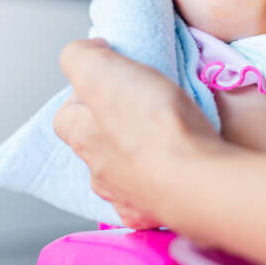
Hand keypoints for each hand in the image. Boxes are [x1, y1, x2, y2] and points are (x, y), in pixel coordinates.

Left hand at [53, 38, 224, 227]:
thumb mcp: (101, 69)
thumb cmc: (155, 125)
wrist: (197, 179)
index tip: (116, 78)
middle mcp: (99, 171)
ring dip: (139, 151)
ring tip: (167, 131)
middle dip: (117, 122)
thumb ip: (80, 55)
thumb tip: (88, 53)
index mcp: (82, 137)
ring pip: (124, 169)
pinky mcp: (156, 211)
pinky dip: (159, 177)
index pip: (67, 113)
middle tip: (148, 102)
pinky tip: (177, 163)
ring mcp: (126, 196)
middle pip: (98, 141)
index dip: (88, 91)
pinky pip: (149, 193)